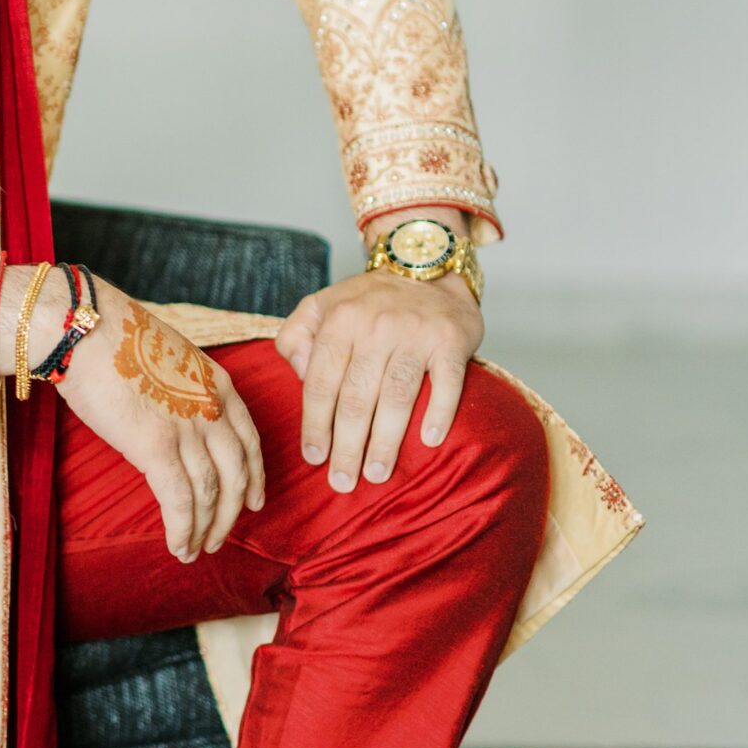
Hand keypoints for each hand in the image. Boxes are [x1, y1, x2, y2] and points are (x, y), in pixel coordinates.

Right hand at [50, 281, 265, 560]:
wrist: (85, 328)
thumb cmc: (114, 339)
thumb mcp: (170, 361)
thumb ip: (184, 394)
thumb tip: (175, 422)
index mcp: (220, 386)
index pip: (250, 442)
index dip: (255, 478)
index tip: (254, 501)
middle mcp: (213, 409)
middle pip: (237, 475)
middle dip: (230, 514)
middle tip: (220, 537)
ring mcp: (188, 429)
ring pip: (211, 494)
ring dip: (205, 529)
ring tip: (195, 550)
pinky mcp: (156, 447)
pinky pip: (181, 502)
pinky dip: (183, 530)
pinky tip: (179, 547)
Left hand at [273, 268, 482, 487]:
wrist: (426, 264)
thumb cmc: (368, 299)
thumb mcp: (321, 304)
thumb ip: (296, 336)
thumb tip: (298, 375)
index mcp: (339, 319)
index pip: (321, 383)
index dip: (316, 424)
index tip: (314, 457)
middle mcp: (376, 325)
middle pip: (356, 397)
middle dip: (347, 446)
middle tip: (342, 482)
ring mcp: (415, 333)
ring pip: (396, 396)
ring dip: (385, 441)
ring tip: (376, 474)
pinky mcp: (451, 339)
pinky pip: (446, 381)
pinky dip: (439, 412)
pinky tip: (430, 441)